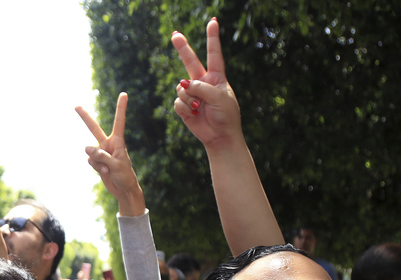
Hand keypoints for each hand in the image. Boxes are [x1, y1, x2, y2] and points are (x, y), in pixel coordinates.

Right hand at [76, 93, 145, 216]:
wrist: (124, 189)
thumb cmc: (125, 175)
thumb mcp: (116, 165)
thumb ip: (102, 156)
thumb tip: (86, 148)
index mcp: (118, 141)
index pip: (119, 122)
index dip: (121, 108)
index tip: (124, 94)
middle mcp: (108, 144)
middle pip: (94, 129)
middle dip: (85, 117)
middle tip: (76, 106)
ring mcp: (101, 153)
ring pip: (91, 153)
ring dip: (98, 163)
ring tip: (108, 170)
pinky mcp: (97, 162)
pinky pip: (91, 162)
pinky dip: (97, 169)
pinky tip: (105, 173)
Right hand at [171, 18, 241, 148]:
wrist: (220, 137)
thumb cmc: (226, 116)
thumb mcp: (220, 98)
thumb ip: (202, 87)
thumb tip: (183, 85)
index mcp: (216, 77)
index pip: (214, 54)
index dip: (213, 37)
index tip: (213, 22)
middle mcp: (203, 83)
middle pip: (190, 62)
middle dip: (183, 48)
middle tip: (174, 35)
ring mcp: (192, 94)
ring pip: (181, 87)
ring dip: (189, 98)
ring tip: (199, 108)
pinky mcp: (184, 107)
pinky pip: (177, 101)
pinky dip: (184, 108)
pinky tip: (193, 114)